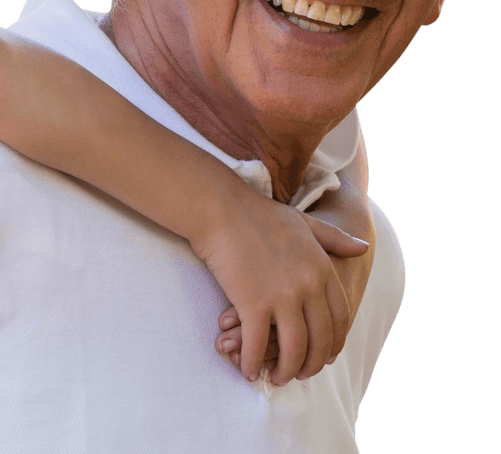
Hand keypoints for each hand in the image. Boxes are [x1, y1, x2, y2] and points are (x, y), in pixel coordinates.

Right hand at [189, 183, 368, 386]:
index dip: (333, 344)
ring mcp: (282, 297)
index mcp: (323, 269)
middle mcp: (308, 286)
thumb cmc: (258, 214)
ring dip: (287, 370)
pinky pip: (258, 345)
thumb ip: (335, 239)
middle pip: (320, 340)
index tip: (322, 355)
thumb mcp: (304, 224)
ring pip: (294, 349)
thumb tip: (363, 248)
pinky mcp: (253, 303)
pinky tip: (249, 369)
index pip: (340, 319)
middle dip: (312, 364)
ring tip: (276, 377)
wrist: (220, 209)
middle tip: (300, 373)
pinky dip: (254, 362)